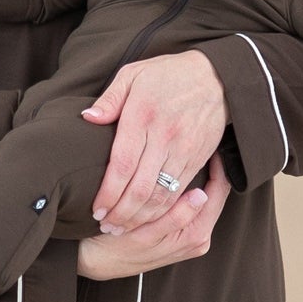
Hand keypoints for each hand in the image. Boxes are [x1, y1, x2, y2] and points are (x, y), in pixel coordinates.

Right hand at [77, 152, 230, 279]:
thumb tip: (201, 194)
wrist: (99, 261)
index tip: (213, 146)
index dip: (219, 168)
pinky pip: (191, 205)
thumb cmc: (119, 248)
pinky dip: (187, 189)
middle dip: (210, 170)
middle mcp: (198, 237)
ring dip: (199, 177)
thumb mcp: (147, 234)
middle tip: (204, 143)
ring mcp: (190, 236)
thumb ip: (177, 216)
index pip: (218, 193)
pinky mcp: (181, 233)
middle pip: (214, 194)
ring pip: (202, 197)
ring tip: (195, 152)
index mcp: (195, 235)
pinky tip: (180, 172)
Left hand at [79, 49, 227, 232]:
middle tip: (106, 225)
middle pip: (141, 187)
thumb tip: (88, 118)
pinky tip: (146, 218)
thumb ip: (110, 98)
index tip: (96, 209)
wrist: (215, 77)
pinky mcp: (198, 159)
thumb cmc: (167, 75)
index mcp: (142, 115)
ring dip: (140, 218)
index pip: (122, 165)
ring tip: (122, 227)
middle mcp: (164, 136)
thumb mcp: (133, 74)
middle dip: (121, 213)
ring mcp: (183, 150)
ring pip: (161, 196)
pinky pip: (179, 192)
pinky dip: (162, 211)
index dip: (108, 193)